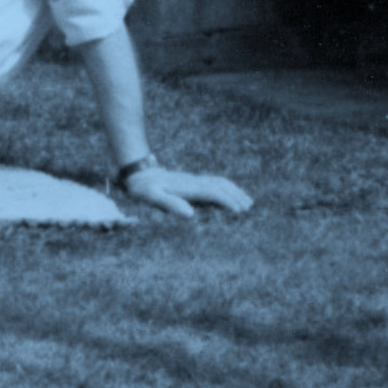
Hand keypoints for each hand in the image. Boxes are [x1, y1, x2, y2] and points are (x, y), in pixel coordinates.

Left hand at [124, 166, 253, 217]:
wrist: (136, 172)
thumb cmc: (142, 188)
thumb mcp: (151, 197)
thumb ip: (169, 204)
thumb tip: (189, 214)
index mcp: (187, 187)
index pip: (213, 192)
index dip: (227, 201)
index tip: (239, 212)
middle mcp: (193, 181)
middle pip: (221, 185)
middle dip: (236, 196)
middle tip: (250, 209)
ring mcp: (193, 180)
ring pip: (219, 182)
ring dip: (234, 190)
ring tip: (247, 202)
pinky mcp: (191, 181)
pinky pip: (213, 182)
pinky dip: (226, 188)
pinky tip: (229, 195)